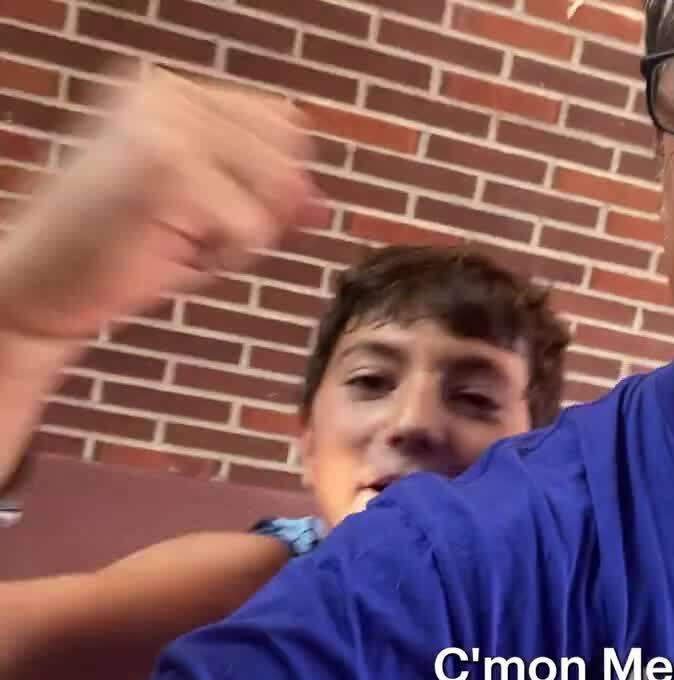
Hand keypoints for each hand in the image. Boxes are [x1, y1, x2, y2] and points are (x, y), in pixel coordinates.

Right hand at [0, 65, 320, 339]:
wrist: (40, 286)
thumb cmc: (120, 251)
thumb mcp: (202, 209)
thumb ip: (263, 194)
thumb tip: (322, 205)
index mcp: (170, 90)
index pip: (283, 123)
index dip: (276, 181)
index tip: (215, 212)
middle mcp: (168, 94)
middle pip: (290, 153)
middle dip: (261, 209)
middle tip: (190, 229)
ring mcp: (167, 126)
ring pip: (277, 190)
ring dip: (242, 234)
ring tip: (178, 236)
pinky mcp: (170, 169)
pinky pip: (253, 228)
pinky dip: (225, 257)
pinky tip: (170, 251)